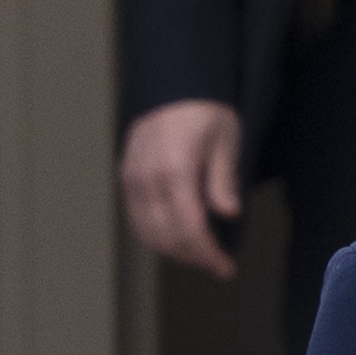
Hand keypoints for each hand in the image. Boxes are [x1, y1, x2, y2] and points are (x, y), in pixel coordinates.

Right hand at [120, 98, 245, 275]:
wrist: (174, 86)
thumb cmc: (204, 112)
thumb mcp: (226, 143)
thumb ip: (224, 181)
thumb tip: (228, 213)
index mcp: (175, 170)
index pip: (190, 229)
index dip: (208, 255)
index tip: (226, 268)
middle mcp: (147, 178)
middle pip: (168, 238)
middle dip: (195, 258)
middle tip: (218, 264)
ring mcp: (132, 179)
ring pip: (148, 234)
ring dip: (175, 252)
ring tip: (200, 254)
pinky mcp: (126, 178)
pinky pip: (136, 219)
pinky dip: (156, 236)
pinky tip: (177, 239)